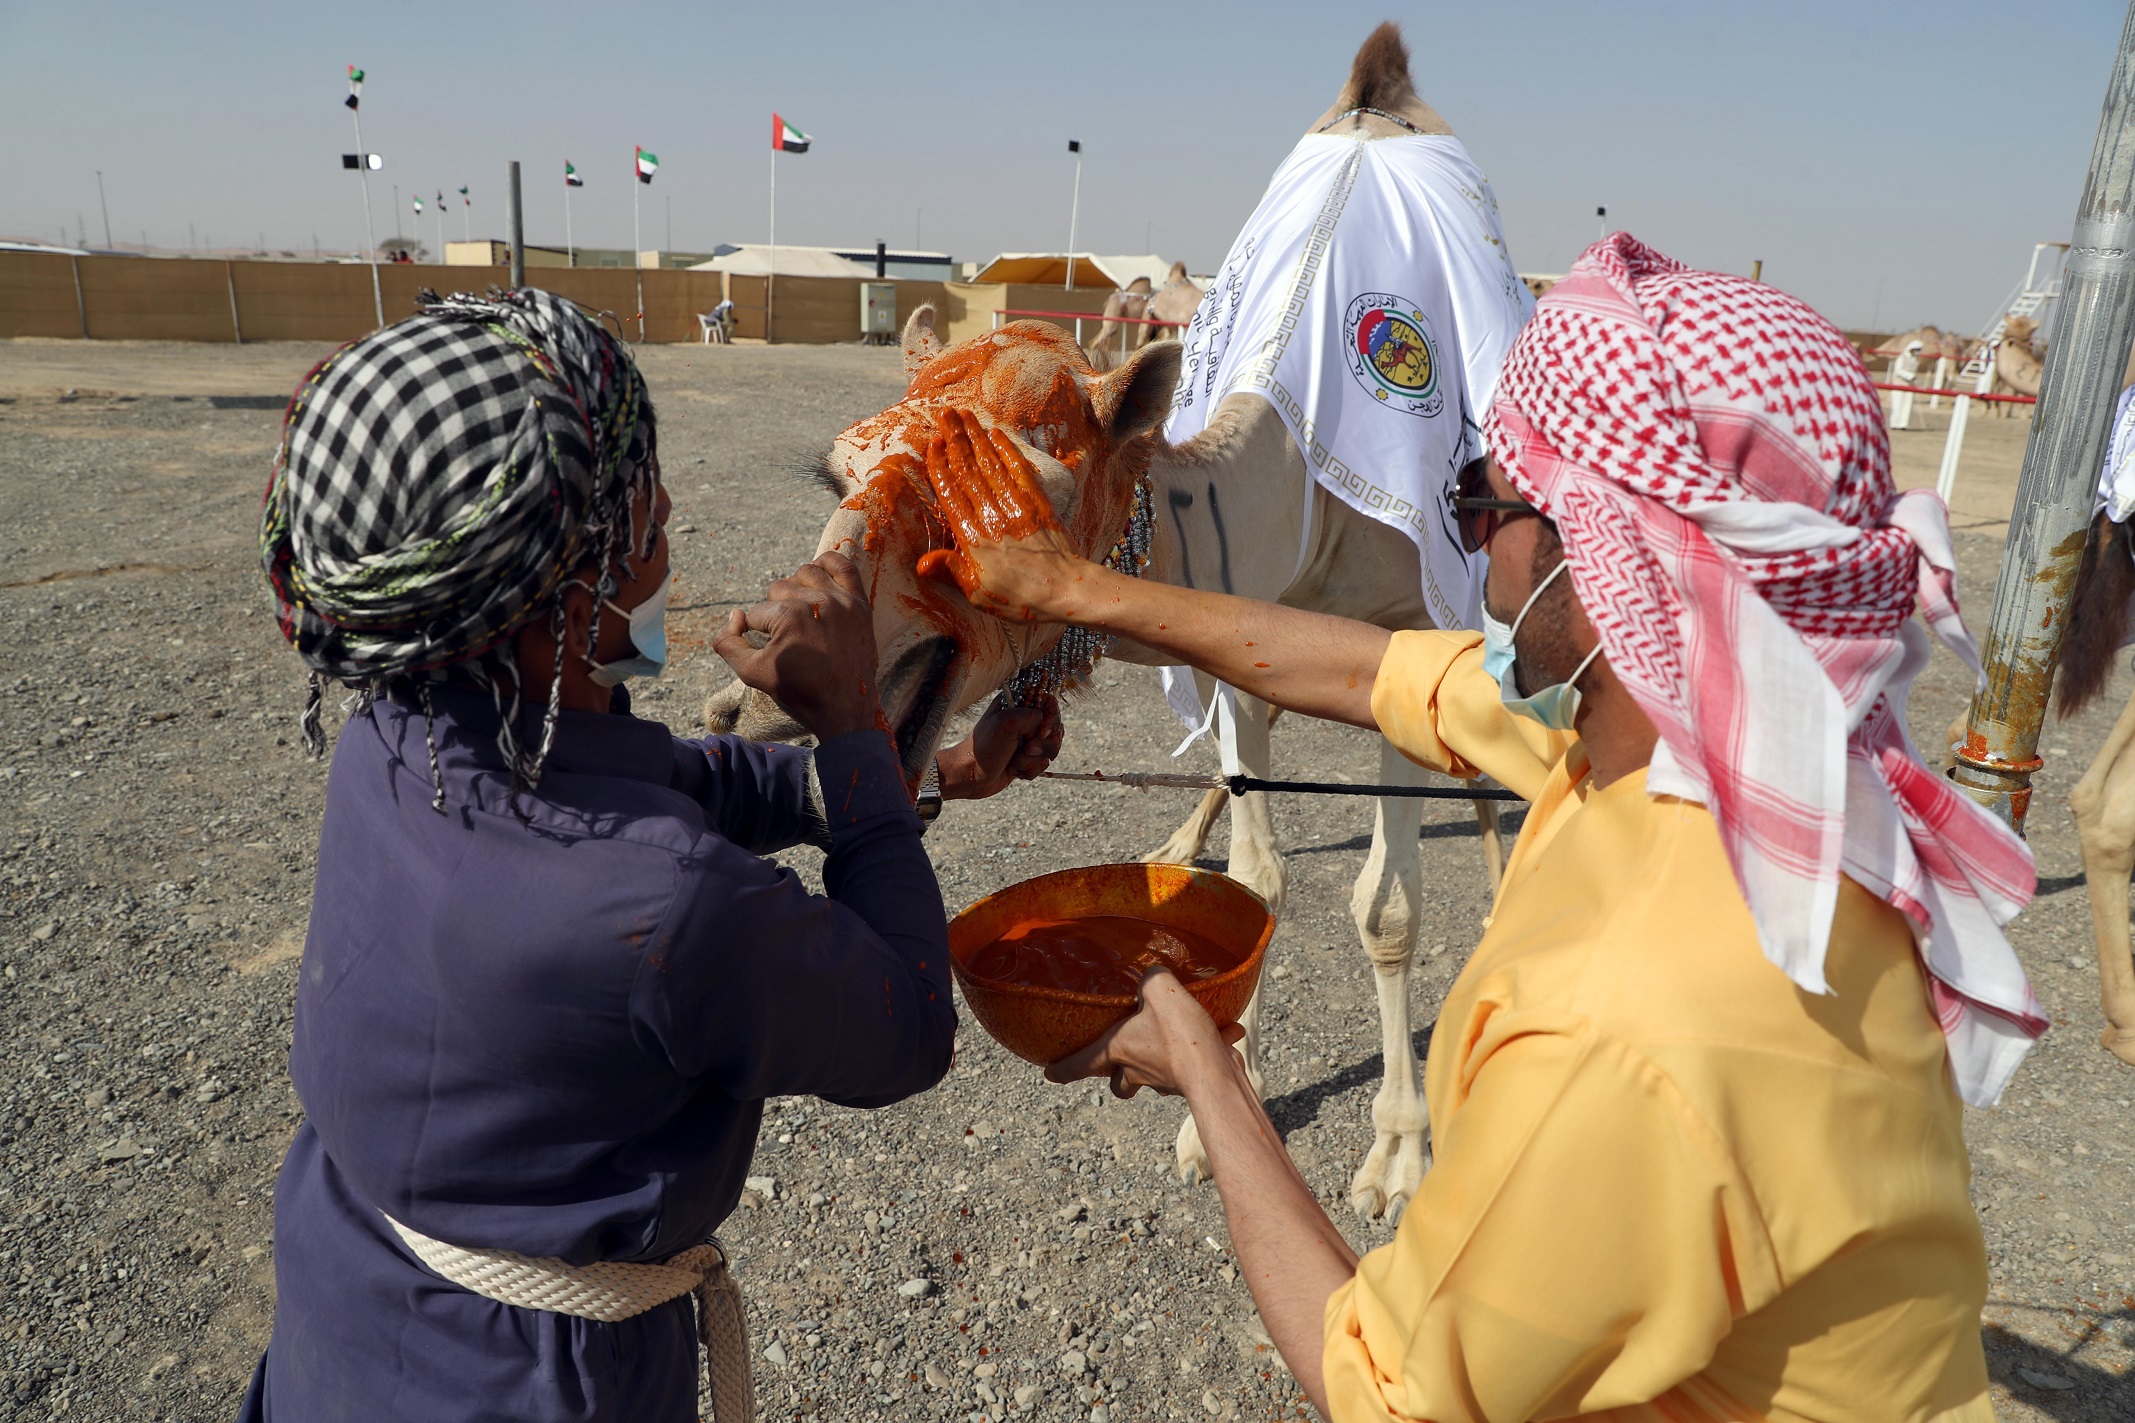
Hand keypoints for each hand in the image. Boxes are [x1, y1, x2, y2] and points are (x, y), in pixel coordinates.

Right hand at [713, 552, 882, 741]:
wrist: (844, 707)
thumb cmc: (799, 691)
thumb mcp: (752, 673)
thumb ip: (728, 643)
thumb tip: (735, 615)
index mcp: (787, 617)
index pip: (756, 612)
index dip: (757, 632)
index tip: (771, 650)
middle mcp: (815, 602)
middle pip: (778, 589)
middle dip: (775, 611)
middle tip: (786, 636)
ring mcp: (841, 600)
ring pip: (805, 573)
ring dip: (796, 587)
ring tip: (798, 611)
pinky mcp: (860, 603)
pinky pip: (844, 566)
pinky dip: (829, 563)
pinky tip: (818, 573)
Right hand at [916, 407, 1100, 623]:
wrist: (1067, 592)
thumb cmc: (1020, 599)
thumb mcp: (978, 593)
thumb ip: (951, 571)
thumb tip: (921, 563)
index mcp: (973, 537)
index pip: (951, 493)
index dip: (940, 465)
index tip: (932, 442)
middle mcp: (992, 515)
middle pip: (968, 470)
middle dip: (955, 439)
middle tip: (944, 413)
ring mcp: (1016, 506)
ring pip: (991, 464)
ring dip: (977, 436)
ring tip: (964, 414)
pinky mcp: (1038, 504)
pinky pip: (1020, 470)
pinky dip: (1007, 450)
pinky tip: (997, 434)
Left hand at [937, 694, 1064, 800]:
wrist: (971, 776)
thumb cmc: (983, 748)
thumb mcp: (1007, 722)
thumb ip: (1033, 716)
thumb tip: (1044, 730)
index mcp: (1017, 704)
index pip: (1049, 702)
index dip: (1051, 718)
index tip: (1041, 732)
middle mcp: (1024, 720)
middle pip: (1055, 727)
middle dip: (1042, 743)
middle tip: (1025, 748)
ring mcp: (1026, 739)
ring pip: (1051, 747)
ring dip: (1033, 759)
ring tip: (1015, 761)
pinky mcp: (1027, 758)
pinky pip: (1043, 763)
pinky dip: (1030, 770)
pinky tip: (1014, 770)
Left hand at [1045, 968, 1244, 1098]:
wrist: (1214, 1072)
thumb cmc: (1178, 1033)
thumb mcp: (1160, 990)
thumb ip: (1151, 977)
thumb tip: (1154, 973)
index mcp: (1118, 1050)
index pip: (1080, 1064)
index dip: (1063, 1069)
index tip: (1049, 1074)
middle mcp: (1137, 1070)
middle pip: (1119, 1084)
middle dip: (1118, 1076)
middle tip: (1123, 1062)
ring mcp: (1164, 1080)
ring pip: (1154, 1079)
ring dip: (1163, 1062)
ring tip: (1186, 1035)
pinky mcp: (1192, 1083)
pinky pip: (1195, 1065)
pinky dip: (1208, 1050)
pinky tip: (1228, 1033)